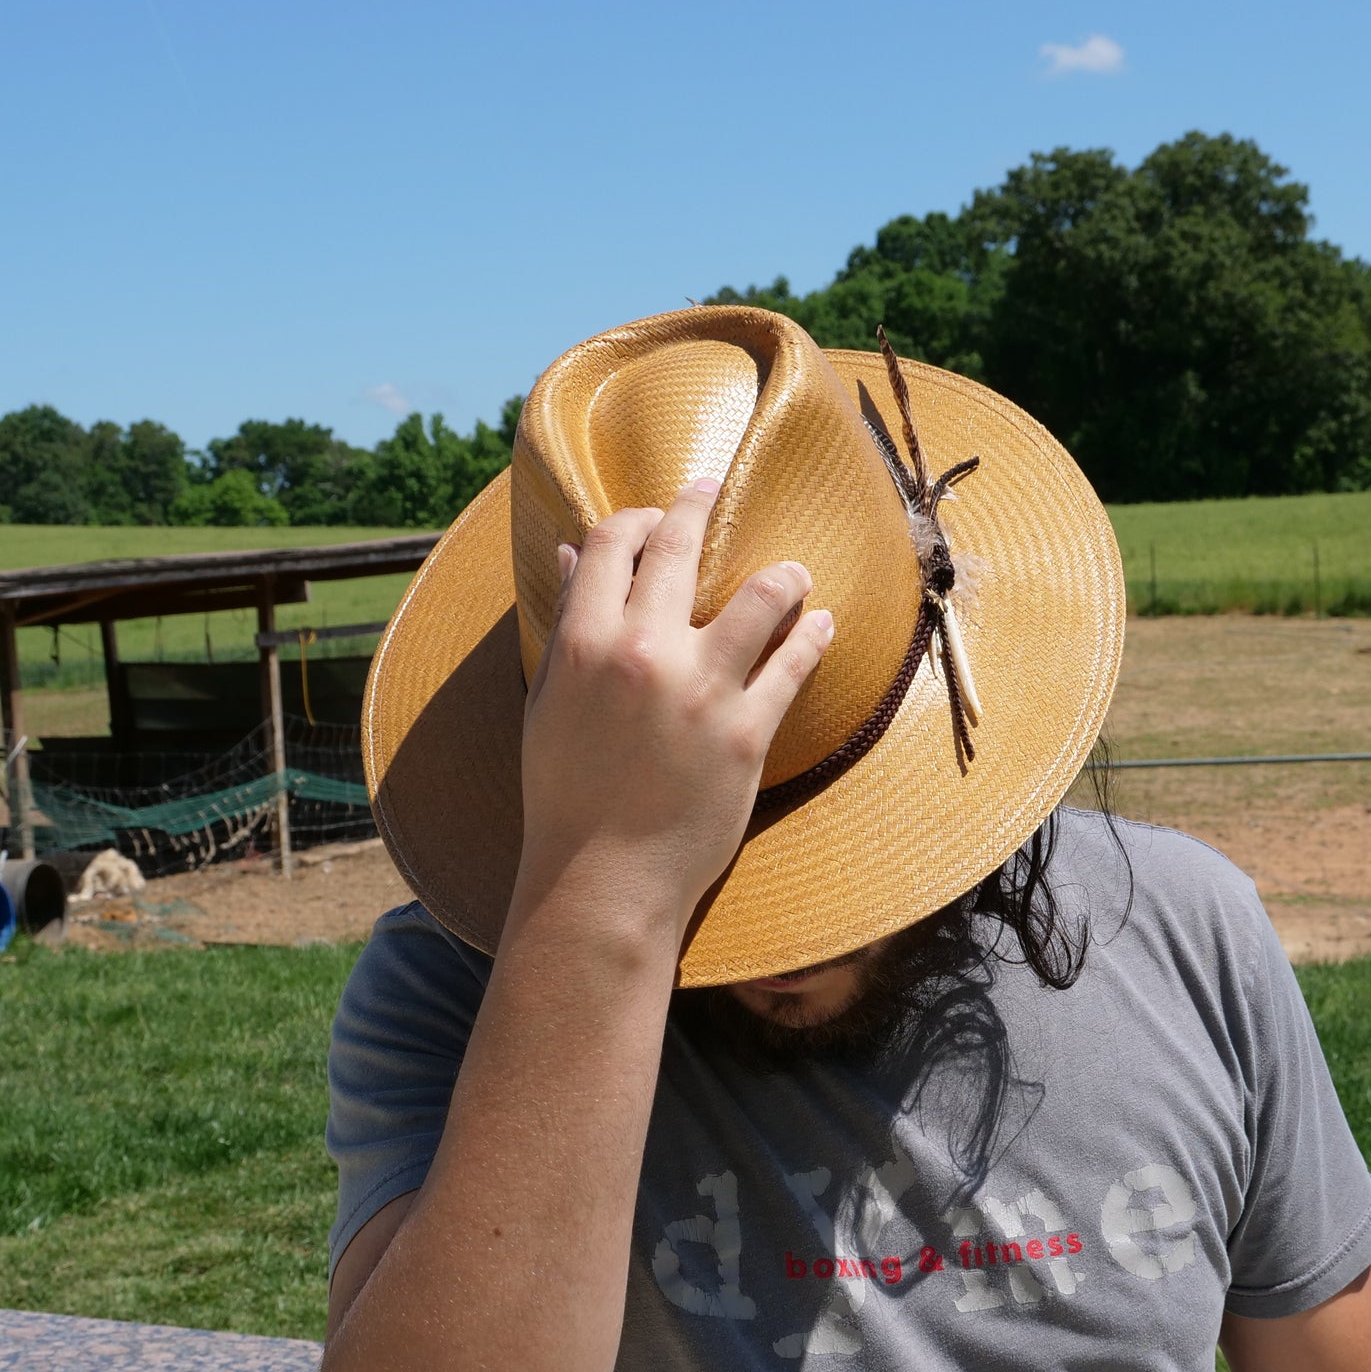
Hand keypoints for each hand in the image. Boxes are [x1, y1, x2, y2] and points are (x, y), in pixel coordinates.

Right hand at [514, 479, 834, 936]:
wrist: (602, 879)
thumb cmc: (566, 795)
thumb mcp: (548, 702)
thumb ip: (565, 624)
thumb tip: (567, 556)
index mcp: (583, 641)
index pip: (612, 543)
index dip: (636, 518)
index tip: (655, 515)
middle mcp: (642, 652)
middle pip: (680, 548)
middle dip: (700, 507)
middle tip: (715, 491)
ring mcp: (699, 690)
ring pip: (760, 596)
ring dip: (783, 575)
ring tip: (796, 574)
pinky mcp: (747, 732)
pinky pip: (793, 664)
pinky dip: (813, 637)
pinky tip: (822, 627)